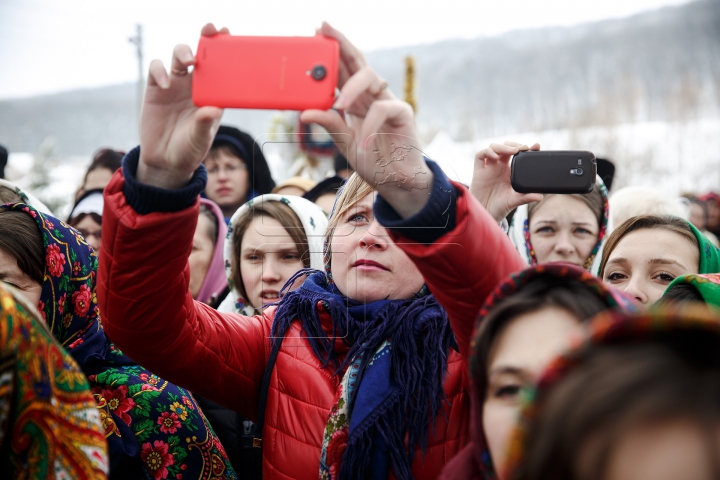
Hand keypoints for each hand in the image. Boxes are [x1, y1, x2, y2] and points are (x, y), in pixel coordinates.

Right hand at [137, 24, 226, 188]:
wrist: (165, 162)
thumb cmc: (190, 150)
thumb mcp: (200, 140)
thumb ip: (205, 124)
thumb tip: (212, 110)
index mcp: (213, 94)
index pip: (221, 66)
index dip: (223, 47)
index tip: (226, 32)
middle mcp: (195, 85)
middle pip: (199, 54)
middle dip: (205, 39)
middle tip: (208, 32)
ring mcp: (175, 85)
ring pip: (178, 56)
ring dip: (183, 52)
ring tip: (186, 62)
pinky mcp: (155, 88)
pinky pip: (157, 69)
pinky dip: (160, 71)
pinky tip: (165, 84)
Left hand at [301, 25, 430, 218]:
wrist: (396, 182)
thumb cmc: (373, 161)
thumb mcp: (344, 143)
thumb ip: (330, 125)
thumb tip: (305, 112)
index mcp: (356, 100)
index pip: (343, 68)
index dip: (332, 49)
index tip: (316, 31)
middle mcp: (371, 96)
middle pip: (357, 62)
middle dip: (341, 43)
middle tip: (324, 27)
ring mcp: (387, 103)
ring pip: (371, 77)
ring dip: (351, 87)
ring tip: (339, 105)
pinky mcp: (402, 114)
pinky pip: (383, 108)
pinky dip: (370, 124)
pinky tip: (363, 141)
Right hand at [470, 141, 542, 222]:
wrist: (486, 214)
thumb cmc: (500, 207)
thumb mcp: (515, 201)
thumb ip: (526, 197)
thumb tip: (540, 196)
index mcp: (510, 171)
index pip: (518, 154)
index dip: (526, 148)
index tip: (536, 146)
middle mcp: (500, 167)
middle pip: (506, 147)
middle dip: (514, 144)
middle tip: (522, 148)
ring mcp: (489, 168)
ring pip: (494, 148)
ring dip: (503, 146)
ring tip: (512, 151)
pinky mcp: (478, 171)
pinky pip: (480, 155)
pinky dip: (487, 152)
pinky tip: (495, 156)